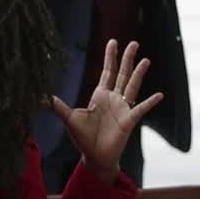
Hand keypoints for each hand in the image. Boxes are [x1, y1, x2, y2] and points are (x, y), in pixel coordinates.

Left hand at [52, 40, 162, 183]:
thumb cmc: (83, 138)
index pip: (107, 71)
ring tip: (146, 60)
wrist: (94, 157)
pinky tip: (159, 95)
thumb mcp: (68, 118)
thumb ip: (57, 106)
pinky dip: (150, 102)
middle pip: (122, 74)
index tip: (113, 41)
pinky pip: (141, 109)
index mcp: (100, 95)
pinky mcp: (129, 121)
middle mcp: (113, 99)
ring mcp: (123, 109)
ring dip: (139, 73)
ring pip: (132, 86)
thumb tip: (40, 97)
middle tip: (134, 43)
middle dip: (127, 58)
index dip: (110, 57)